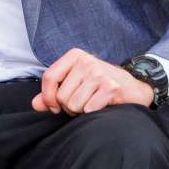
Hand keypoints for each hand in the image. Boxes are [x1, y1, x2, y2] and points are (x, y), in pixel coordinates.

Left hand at [33, 48, 152, 116]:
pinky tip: (102, 105)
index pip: (49, 77)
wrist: (133, 88)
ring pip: (74, 105)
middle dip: (68, 107)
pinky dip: (93, 112)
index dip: (48, 97)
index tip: (54, 107)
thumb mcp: (74, 84)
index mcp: (74, 56)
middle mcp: (86, 61)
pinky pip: (89, 109)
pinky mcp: (111, 87)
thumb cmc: (99, 86)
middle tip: (82, 103)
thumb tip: (35, 104)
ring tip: (91, 103)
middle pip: (61, 96)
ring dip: (81, 111)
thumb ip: (52, 94)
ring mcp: (99, 73)